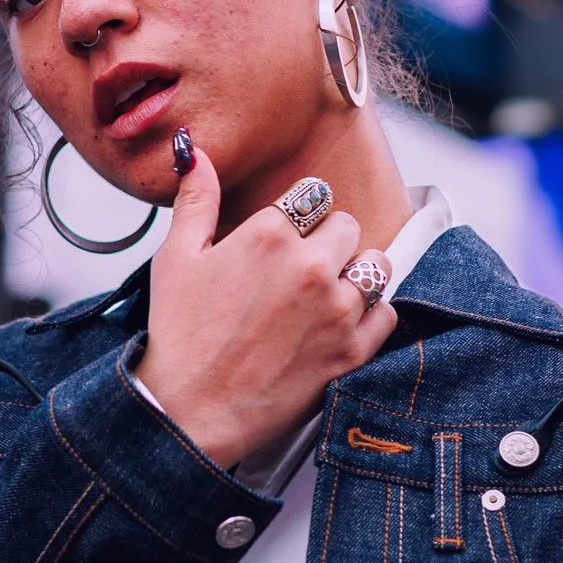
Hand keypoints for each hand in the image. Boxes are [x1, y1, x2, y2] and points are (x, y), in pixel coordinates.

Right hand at [134, 142, 397, 467]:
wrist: (190, 411)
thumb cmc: (179, 335)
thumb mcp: (176, 258)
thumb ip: (196, 200)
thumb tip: (194, 151)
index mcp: (270, 235)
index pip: (313, 195)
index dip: (299, 214)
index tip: (286, 235)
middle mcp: (311, 266)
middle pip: (348, 227)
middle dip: (329, 241)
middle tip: (301, 268)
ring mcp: (336, 309)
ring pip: (376, 266)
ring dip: (356, 273)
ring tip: (326, 293)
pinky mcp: (351, 351)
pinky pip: (386, 314)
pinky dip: (370, 315)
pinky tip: (340, 323)